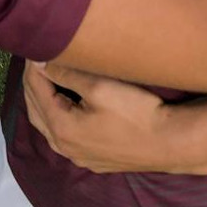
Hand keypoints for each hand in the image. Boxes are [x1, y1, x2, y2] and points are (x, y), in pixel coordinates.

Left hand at [22, 62, 206, 174]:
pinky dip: (58, 118)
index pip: (35, 90)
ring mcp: (79, 157)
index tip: (36, 46)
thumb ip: (66, 74)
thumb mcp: (99, 86)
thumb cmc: (137, 112)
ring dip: (44, 102)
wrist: (171, 143)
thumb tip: (41, 62)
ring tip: (47, 79)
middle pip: (36, 110)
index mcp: (61, 128)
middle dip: (34, 83)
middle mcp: (64, 148)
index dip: (34, 66)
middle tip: (38, 60)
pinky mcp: (94, 160)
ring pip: (48, 126)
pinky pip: (64, 137)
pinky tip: (66, 106)